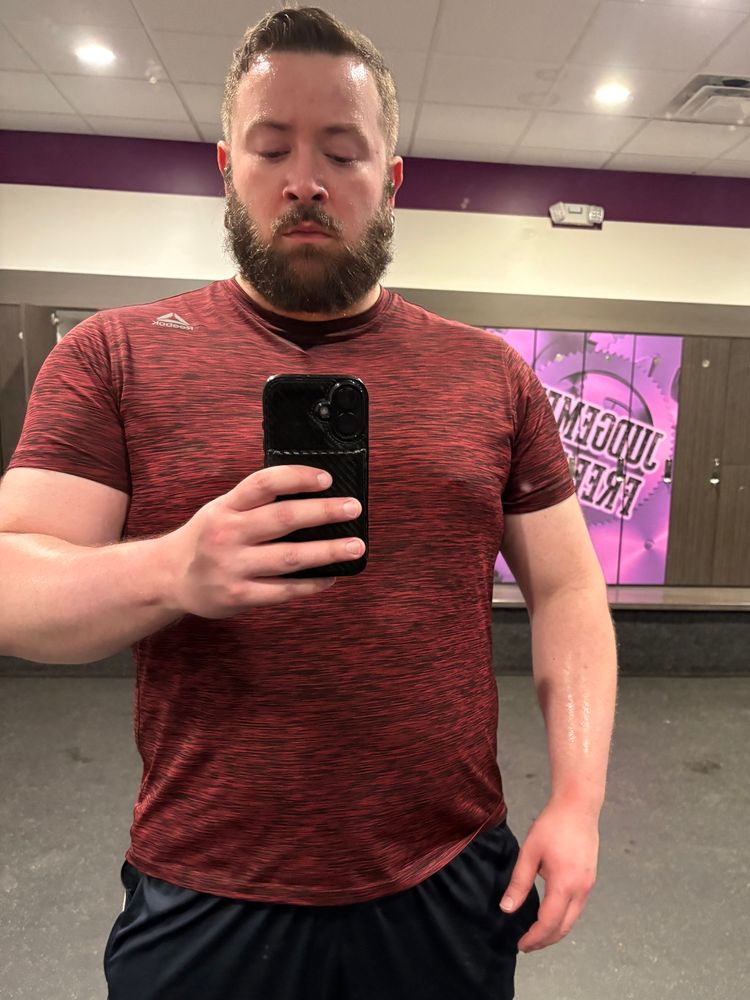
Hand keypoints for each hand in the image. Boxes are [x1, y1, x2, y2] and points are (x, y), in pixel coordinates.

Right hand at [160, 464, 364, 617]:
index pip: (263, 483)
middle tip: (353, 509)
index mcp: (226, 507)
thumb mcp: (222, 509)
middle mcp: (228, 534)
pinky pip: (284, 590)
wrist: (170, 578)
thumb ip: (256, 502)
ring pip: (289, 557)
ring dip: (327, 551)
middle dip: (323, 513)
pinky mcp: (239, 595)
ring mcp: (233, 566)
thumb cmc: (208, 538)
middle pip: (283, 519)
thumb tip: (312, 494)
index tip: (326, 479)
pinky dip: (311, 584)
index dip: (297, 477)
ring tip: (355, 547)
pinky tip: (331, 577)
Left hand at [499, 800, 598, 951]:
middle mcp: (581, 891)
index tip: (520, 945)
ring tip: (536, 933)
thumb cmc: (551, 826)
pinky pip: (577, 908)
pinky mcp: (590, 880)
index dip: (535, 938)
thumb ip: (519, 882)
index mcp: (564, 885)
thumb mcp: (530, 852)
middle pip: (564, 928)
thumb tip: (507, 909)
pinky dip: (564, 919)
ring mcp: (589, 886)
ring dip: (556, 931)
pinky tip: (551, 915)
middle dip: (545, 940)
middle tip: (526, 945)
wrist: (578, 807)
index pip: (549, 923)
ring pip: (573, 920)